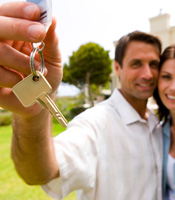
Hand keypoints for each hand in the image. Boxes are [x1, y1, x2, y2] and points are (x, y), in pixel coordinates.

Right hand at [0, 1, 61, 116]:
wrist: (41, 101)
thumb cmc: (46, 76)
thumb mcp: (52, 58)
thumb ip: (50, 40)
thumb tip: (52, 18)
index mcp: (12, 35)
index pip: (7, 14)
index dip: (18, 10)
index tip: (36, 11)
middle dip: (16, 27)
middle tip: (38, 32)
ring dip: (19, 60)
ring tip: (37, 69)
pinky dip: (12, 78)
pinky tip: (21, 82)